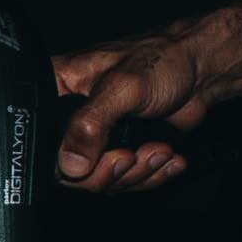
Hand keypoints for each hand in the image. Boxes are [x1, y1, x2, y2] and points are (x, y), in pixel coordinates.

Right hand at [52, 0, 241, 192]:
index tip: (96, 158)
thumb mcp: (121, 88)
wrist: (201, 69)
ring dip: (135, 173)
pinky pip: (123, 181)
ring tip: (159, 150)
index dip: (65, 163)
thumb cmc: (161, 60)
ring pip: (98, 181)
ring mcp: (94, 139)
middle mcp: (68, 119)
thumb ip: (89, 125)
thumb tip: (70, 165)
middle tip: (131, 156)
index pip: (40, 143)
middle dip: (108, 172)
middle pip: (68, 173)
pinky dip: (149, 175)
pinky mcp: (118, 152)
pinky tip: (165, 157)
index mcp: (55, 93)